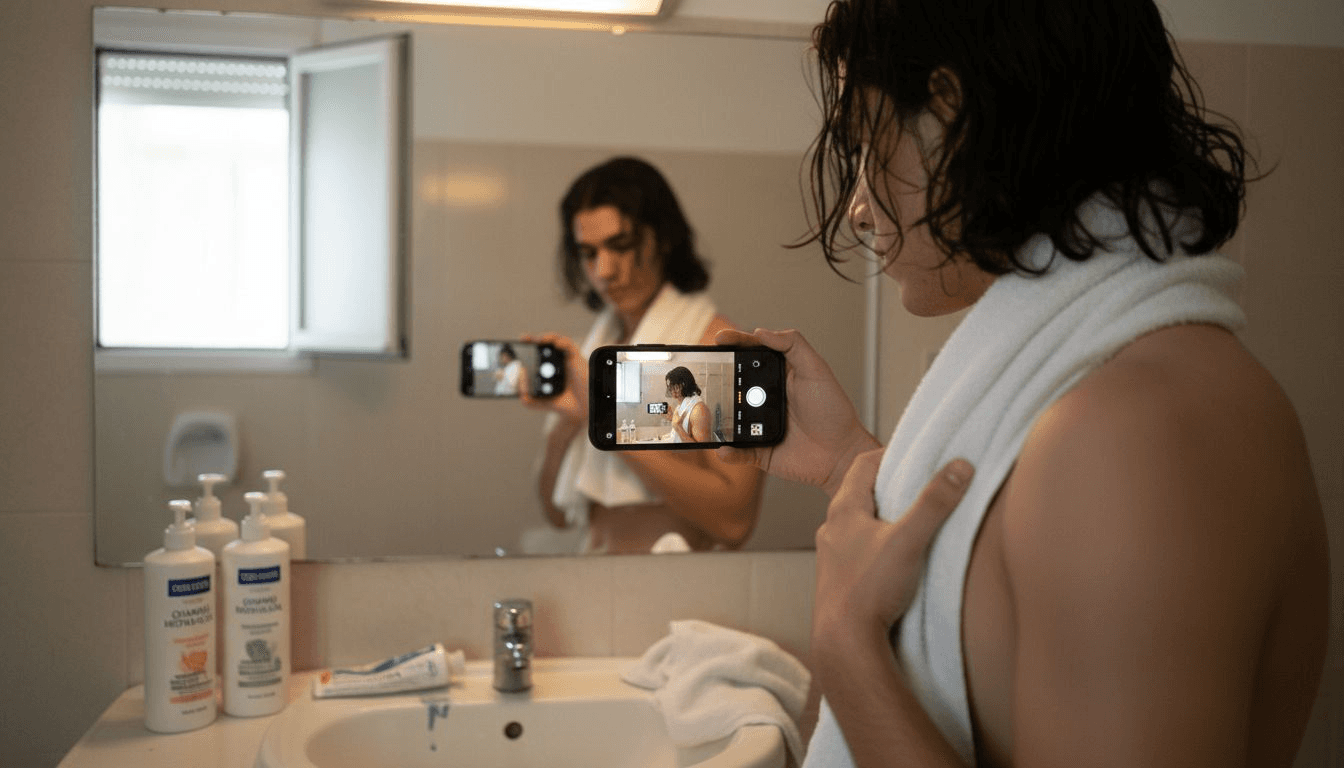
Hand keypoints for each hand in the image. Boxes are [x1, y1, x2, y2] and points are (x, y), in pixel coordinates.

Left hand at [520, 333, 585, 424]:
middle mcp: (552, 361)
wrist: (578, 409)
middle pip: (541, 344)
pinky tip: (556, 345)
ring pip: (555, 340)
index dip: (522, 348)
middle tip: (524, 338)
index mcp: (541, 368)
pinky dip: (562, 342)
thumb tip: (521, 380)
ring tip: (539, 340)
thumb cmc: (560, 403)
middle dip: (532, 339)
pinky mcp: (575, 358)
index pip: (531, 354)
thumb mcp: (537, 402)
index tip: (512, 348)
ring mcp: (564, 358)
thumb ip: (526, 396)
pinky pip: (569, 346)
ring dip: (547, 337)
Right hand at [714, 328, 879, 495]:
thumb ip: (793, 345)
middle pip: (733, 385)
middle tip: (703, 374)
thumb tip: (761, 332)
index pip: (750, 354)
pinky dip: (728, 451)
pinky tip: (723, 448)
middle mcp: (765, 398)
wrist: (842, 454)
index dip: (734, 344)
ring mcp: (759, 425)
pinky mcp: (759, 450)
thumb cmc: (833, 411)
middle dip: (716, 380)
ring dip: (713, 418)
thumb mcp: (816, 370)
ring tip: (704, 413)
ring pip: (728, 419)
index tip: (718, 339)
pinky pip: (737, 451)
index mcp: (777, 376)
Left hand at [813, 452, 973, 642]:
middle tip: (918, 487)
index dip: (890, 455)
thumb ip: (935, 502)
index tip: (914, 456)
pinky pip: (858, 551)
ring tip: (910, 523)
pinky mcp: (838, 580)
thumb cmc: (869, 591)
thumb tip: (960, 467)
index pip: (862, 464)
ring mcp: (832, 556)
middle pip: (860, 494)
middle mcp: (832, 530)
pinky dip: (877, 545)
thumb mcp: (909, 540)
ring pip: (858, 525)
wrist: (845, 642)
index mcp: (843, 510)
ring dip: (882, 519)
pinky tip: (895, 559)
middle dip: (889, 487)